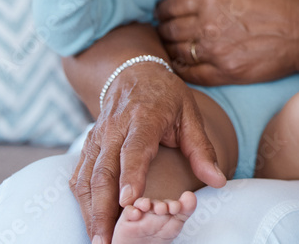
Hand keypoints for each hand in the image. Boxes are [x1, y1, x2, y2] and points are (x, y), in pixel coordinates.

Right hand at [70, 63, 224, 243]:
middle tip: (108, 240)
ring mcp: (97, 137)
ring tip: (98, 239)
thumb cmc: (166, 95)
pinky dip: (81, 201)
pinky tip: (89, 222)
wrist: (133, 73)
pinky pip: (79, 175)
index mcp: (143, 117)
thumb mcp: (190, 114)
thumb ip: (202, 149)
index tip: (129, 202)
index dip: (131, 175)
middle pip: (105, 170)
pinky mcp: (87, 146)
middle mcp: (114, 128)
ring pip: (87, 177)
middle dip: (104, 208)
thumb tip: (219, 181)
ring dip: (89, 210)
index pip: (135, 149)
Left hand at [155, 0, 298, 83]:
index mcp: (210, 0)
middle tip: (167, 28)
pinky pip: (189, 74)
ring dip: (170, 48)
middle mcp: (208, 26)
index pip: (169, 5)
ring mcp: (215, 52)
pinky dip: (180, 69)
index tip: (166, 11)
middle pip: (168, 29)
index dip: (163, 8)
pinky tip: (183, 63)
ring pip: (175, 52)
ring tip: (175, 44)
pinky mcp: (225, 73)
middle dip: (164, 28)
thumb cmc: (276, 1)